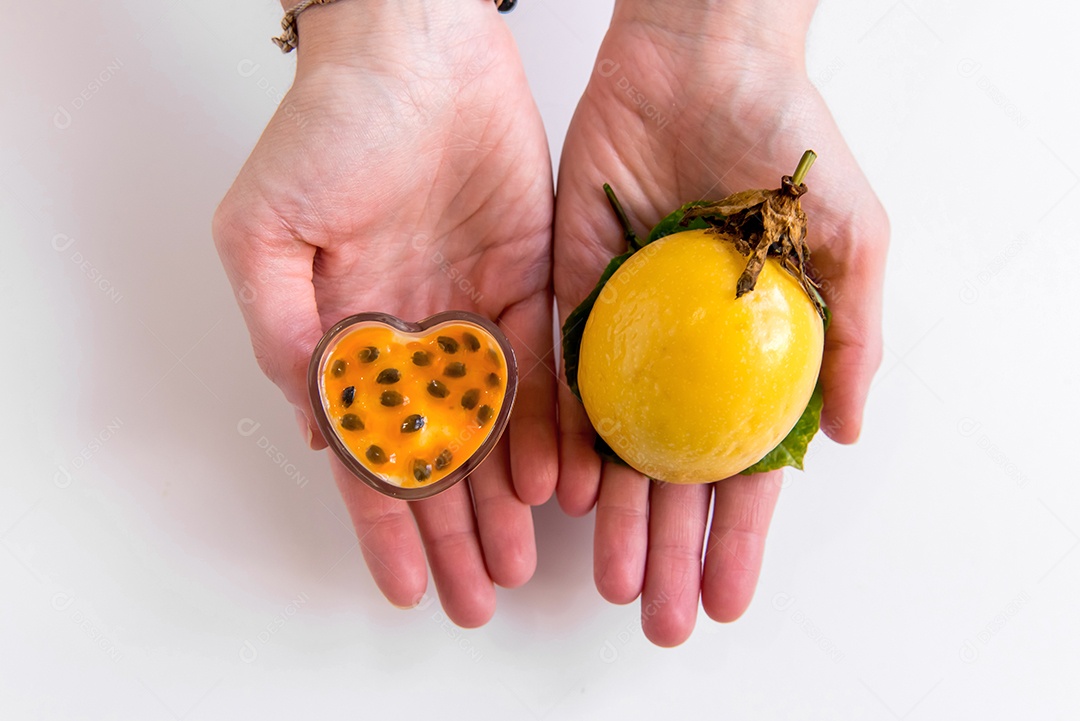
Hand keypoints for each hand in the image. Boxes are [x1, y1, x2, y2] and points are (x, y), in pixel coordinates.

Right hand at [214, 1, 556, 626]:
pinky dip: (555, 427)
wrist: (415, 51)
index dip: (383, 523)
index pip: (365, 450)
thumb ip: (285, 332)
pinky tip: (565, 479)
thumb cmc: (328, 129)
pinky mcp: (527, 285)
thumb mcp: (264, 233)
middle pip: (437, 456)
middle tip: (477, 593)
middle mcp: (411, 338)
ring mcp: (472, 315)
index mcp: (344, 335)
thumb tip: (315, 428)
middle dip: (454, 529)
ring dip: (506, 496)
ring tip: (523, 558)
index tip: (402, 584)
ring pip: (495, 427)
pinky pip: (545, 370)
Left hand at [554, 0, 888, 645]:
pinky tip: (564, 491)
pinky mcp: (569, 292)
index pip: (744, 464)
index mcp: (753, 352)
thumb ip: (853, 335)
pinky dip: (563, 434)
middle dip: (668, 547)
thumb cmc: (788, 139)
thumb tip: (850, 436)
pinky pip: (563, 376)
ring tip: (611, 578)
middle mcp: (686, 354)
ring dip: (614, 513)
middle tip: (658, 614)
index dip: (736, 537)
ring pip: (616, 441)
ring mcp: (627, 329)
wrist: (701, 61)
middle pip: (673, 470)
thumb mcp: (849, 237)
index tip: (725, 599)